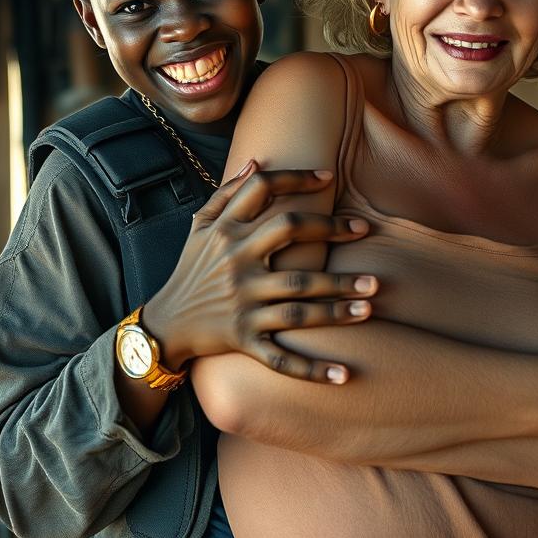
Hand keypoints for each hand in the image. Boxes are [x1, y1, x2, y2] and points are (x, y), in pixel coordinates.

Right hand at [142, 160, 375, 383]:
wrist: (166, 324)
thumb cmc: (191, 270)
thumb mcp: (198, 228)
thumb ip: (226, 194)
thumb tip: (256, 162)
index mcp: (226, 233)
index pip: (263, 190)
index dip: (297, 179)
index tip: (329, 177)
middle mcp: (236, 264)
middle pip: (290, 235)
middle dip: (331, 231)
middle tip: (366, 231)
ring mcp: (242, 304)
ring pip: (298, 301)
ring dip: (338, 303)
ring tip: (372, 299)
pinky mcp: (244, 340)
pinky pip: (281, 358)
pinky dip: (312, 370)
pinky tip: (345, 375)